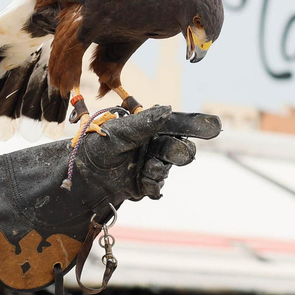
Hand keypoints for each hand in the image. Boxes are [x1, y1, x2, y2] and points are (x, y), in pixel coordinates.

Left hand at [80, 107, 221, 201]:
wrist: (79, 177)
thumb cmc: (96, 146)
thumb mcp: (121, 131)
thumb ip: (147, 122)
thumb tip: (168, 109)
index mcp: (147, 127)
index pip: (176, 125)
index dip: (196, 126)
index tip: (216, 126)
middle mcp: (150, 144)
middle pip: (180, 149)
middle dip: (178, 153)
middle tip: (175, 155)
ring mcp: (148, 164)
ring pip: (169, 169)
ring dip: (160, 170)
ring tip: (145, 170)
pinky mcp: (142, 184)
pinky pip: (158, 186)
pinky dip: (153, 185)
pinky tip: (143, 183)